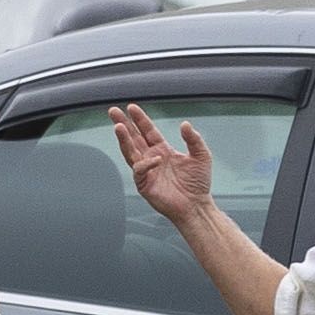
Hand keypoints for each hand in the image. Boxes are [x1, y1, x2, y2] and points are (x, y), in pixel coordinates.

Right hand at [111, 103, 214, 224]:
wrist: (196, 206)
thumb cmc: (198, 183)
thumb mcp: (201, 156)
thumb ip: (194, 139)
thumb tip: (185, 124)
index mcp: (163, 150)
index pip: (148, 131)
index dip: (140, 119)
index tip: (131, 108)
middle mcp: (152, 158)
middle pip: (134, 138)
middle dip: (124, 124)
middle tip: (113, 111)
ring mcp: (147, 171)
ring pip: (130, 152)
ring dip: (124, 139)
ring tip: (118, 126)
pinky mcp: (144, 185)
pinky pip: (140, 171)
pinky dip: (146, 164)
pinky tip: (155, 160)